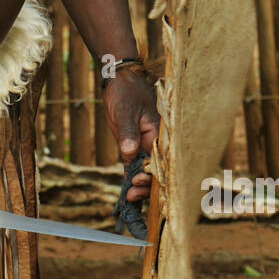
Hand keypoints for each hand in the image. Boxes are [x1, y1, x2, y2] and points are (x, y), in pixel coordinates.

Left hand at [102, 69, 159, 202]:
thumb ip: (128, 134)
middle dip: (146, 185)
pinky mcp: (133, 144)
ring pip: (145, 169)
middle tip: (131, 195)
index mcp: (158, 133)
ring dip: (139, 185)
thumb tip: (130, 154)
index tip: (137, 180)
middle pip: (155, 168)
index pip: (159, 159)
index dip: (151, 174)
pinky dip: (131, 177)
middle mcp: (154, 141)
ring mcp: (143, 143)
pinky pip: (135, 164)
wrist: (118, 81)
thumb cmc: (125, 93)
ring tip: (128, 198)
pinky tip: (127, 192)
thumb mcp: (125, 113)